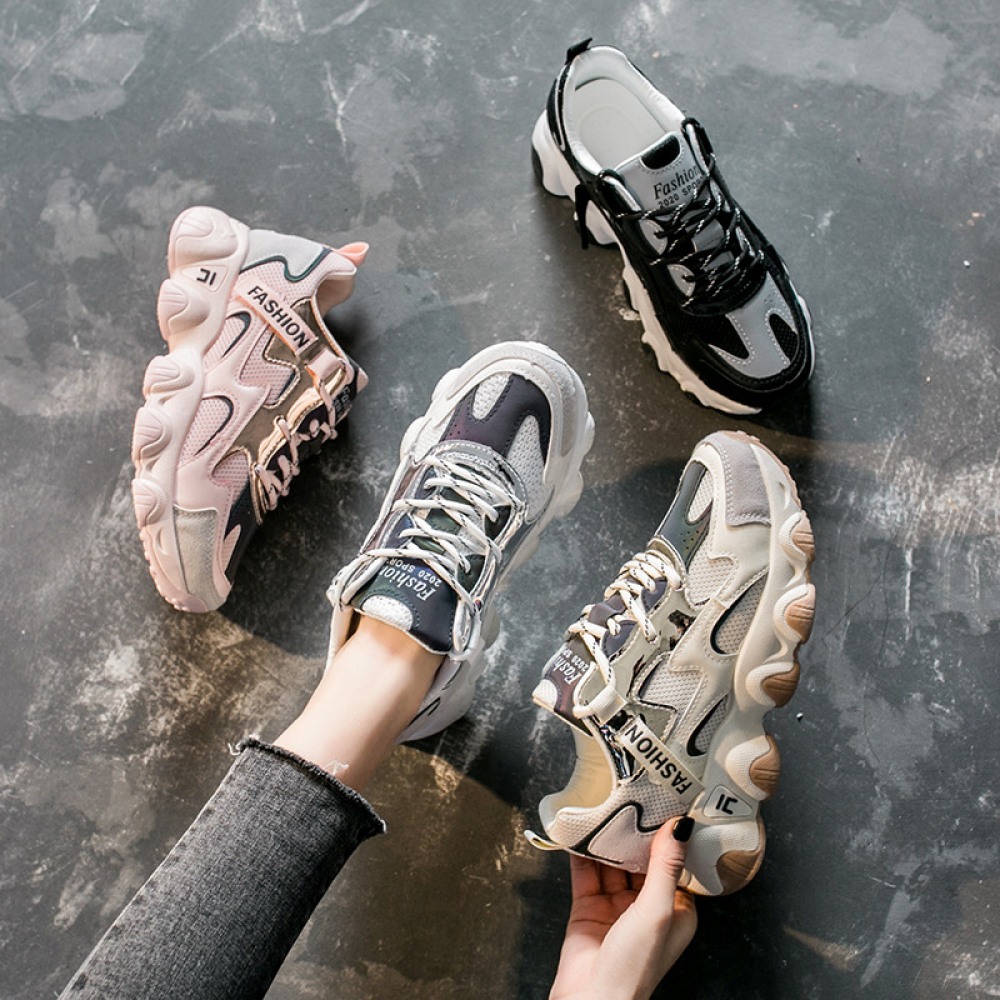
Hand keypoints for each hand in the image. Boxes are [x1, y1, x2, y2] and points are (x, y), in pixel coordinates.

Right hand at [549, 817, 697, 999]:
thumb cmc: (634, 968)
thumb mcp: (657, 910)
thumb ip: (666, 865)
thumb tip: (680, 826)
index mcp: (674, 910)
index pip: (674, 863)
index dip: (670, 835)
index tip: (666, 803)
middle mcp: (646, 906)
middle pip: (640, 858)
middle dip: (635, 831)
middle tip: (631, 794)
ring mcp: (615, 906)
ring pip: (612, 861)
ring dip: (607, 837)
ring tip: (604, 805)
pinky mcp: (588, 906)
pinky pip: (585, 871)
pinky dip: (582, 851)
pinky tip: (579, 830)